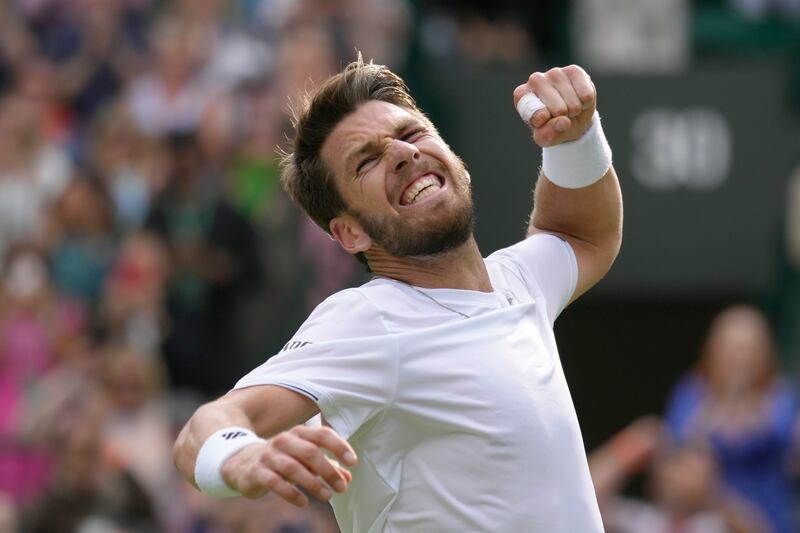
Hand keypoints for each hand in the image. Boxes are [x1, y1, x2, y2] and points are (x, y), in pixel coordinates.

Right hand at [221, 425, 356, 506]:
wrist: (240, 462)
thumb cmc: (281, 460)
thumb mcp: (304, 460)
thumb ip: (327, 466)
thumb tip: (348, 478)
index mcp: (299, 433)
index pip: (322, 434)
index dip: (339, 446)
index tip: (352, 462)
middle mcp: (284, 441)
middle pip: (310, 452)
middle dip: (329, 470)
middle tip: (341, 488)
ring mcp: (269, 456)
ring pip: (293, 468)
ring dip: (313, 483)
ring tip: (327, 496)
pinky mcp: (257, 472)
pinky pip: (275, 482)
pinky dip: (291, 493)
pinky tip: (303, 502)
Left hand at [513, 65, 596, 147]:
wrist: (571, 116)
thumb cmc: (552, 126)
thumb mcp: (546, 137)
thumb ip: (549, 134)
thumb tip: (564, 122)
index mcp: (521, 95)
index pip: (536, 115)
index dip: (545, 123)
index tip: (543, 121)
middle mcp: (535, 80)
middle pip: (558, 110)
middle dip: (563, 118)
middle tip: (559, 115)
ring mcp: (554, 73)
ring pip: (574, 104)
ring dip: (575, 111)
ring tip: (568, 108)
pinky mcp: (574, 70)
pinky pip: (586, 95)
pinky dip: (586, 103)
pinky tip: (578, 99)